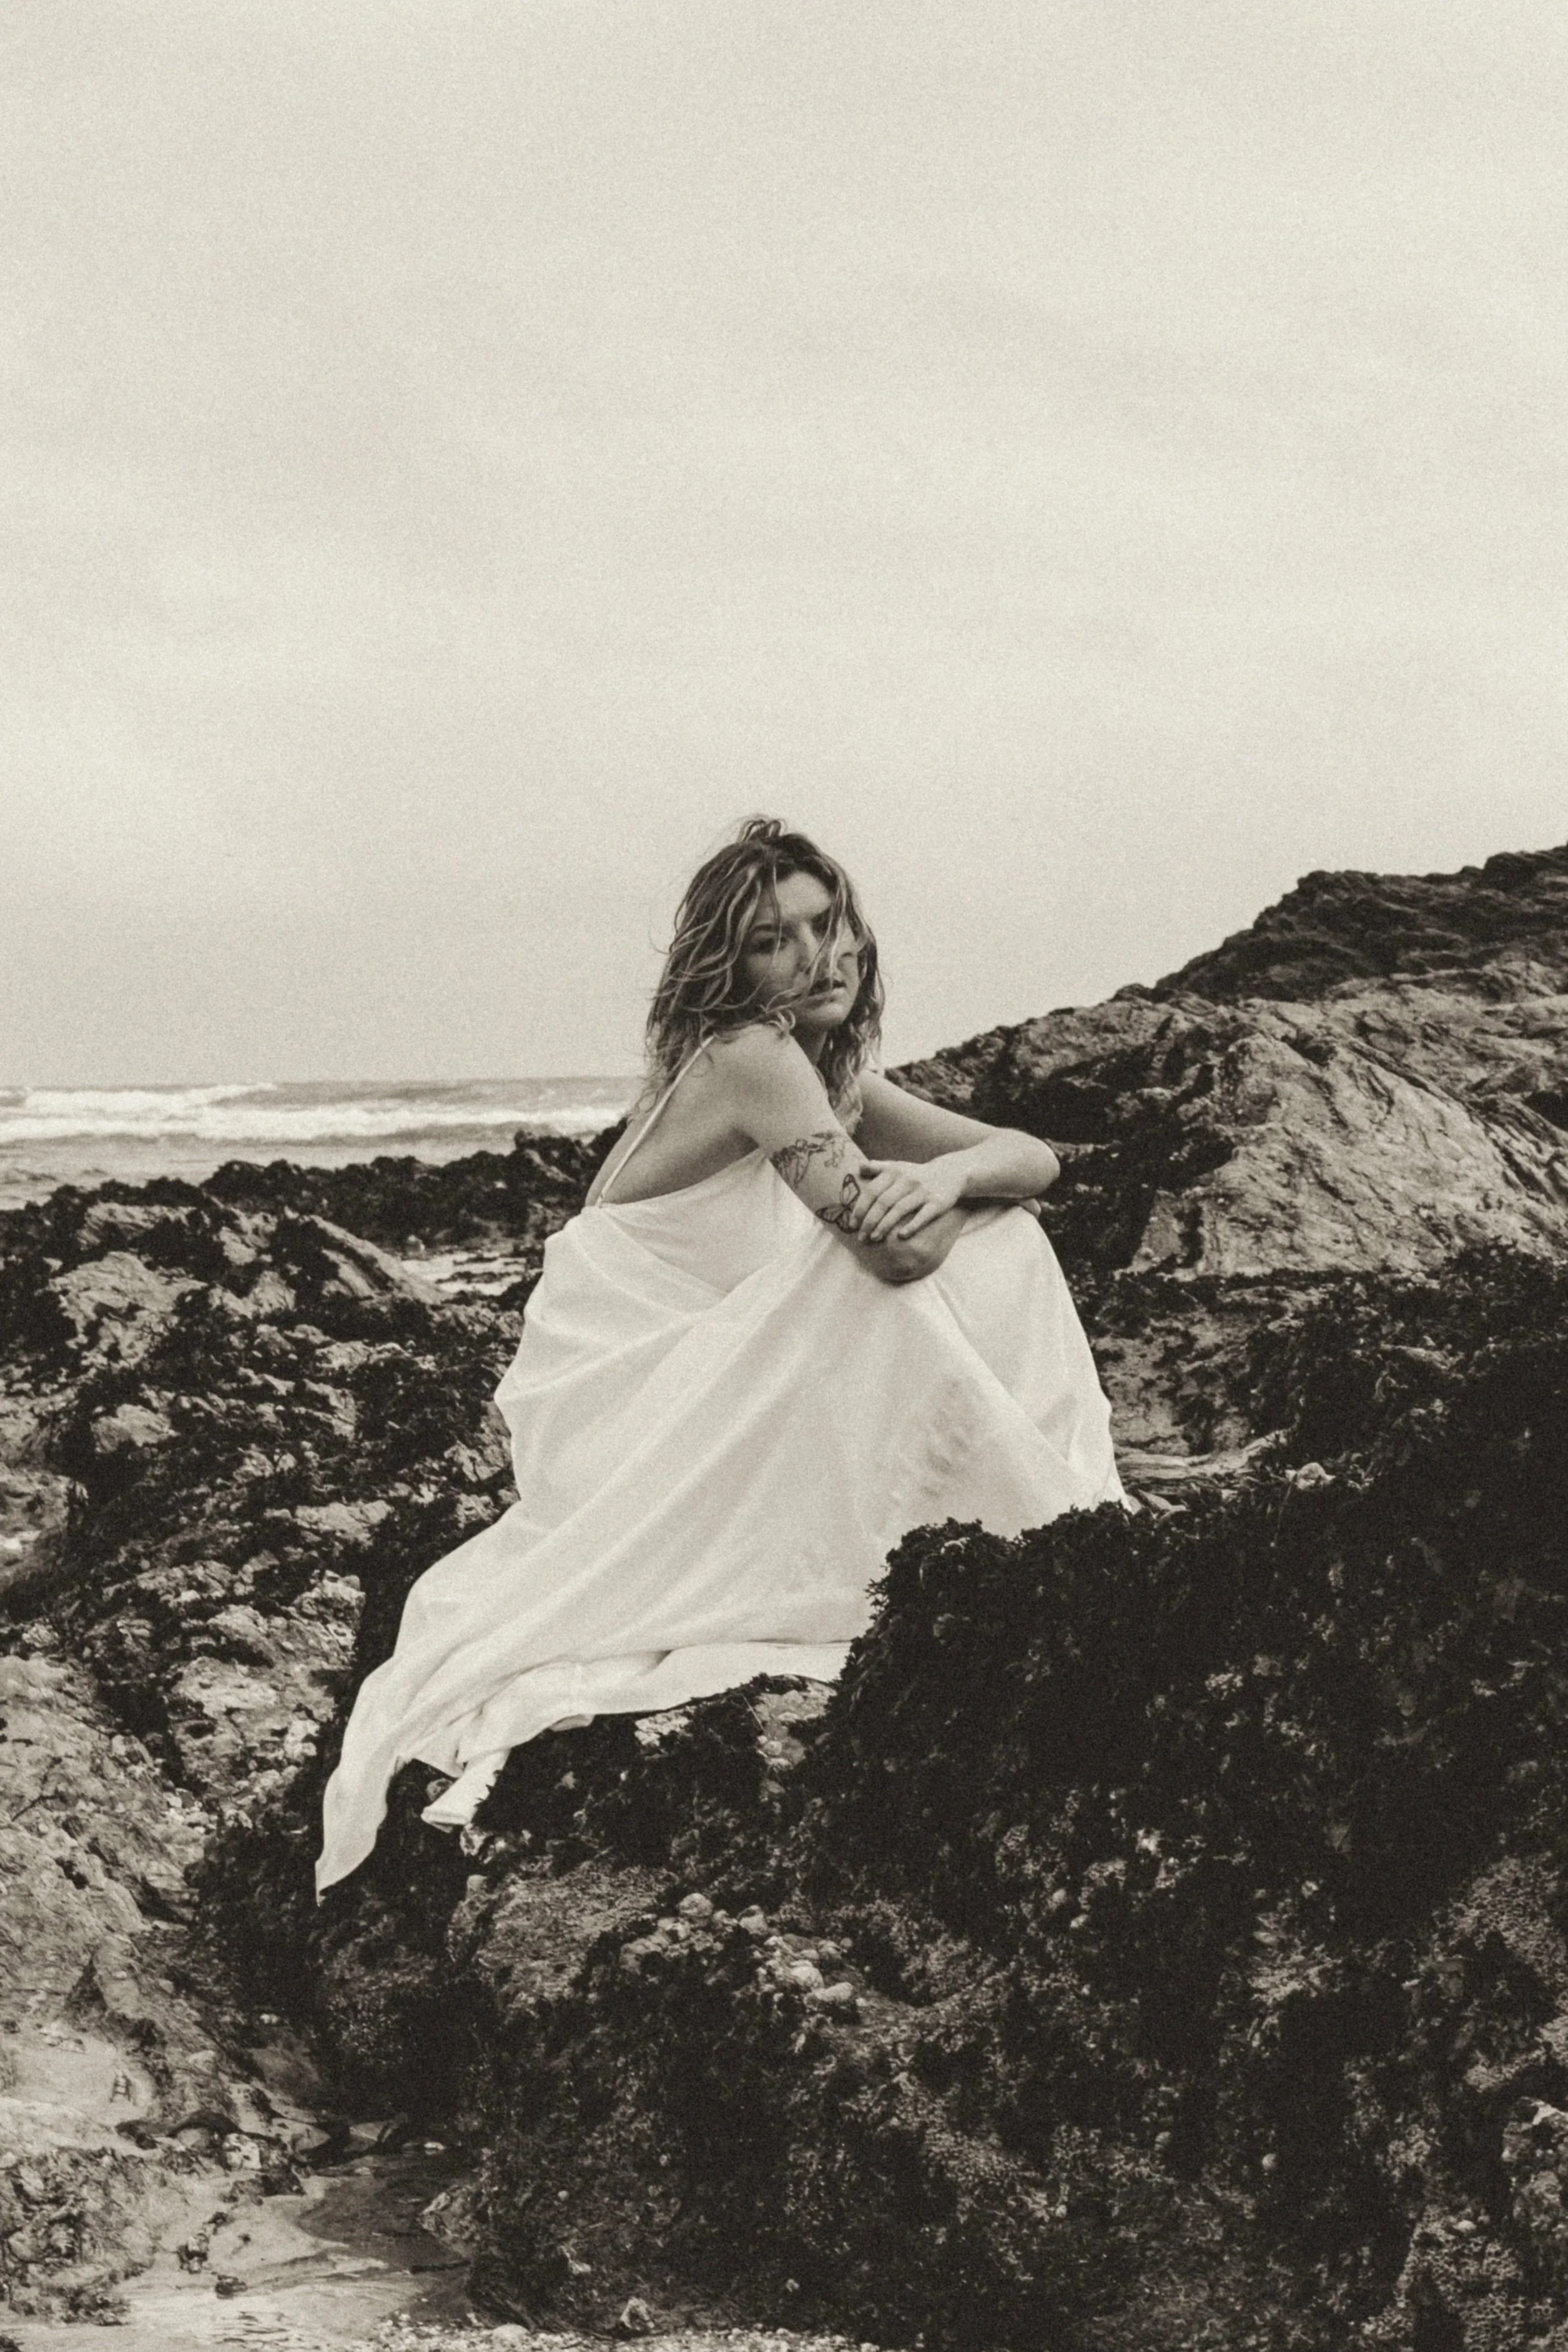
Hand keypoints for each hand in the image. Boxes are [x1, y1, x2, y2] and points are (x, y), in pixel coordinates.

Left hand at [852, 1156, 966, 1242]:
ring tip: (874, 1238)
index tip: (852, 1224)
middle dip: (869, 1221)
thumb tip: (858, 1167)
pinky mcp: (937, 1202)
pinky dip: (911, 1226)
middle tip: (861, 1237)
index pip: (872, 1191)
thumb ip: (877, 1167)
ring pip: (900, 1209)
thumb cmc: (916, 1174)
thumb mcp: (898, 1167)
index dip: (861, 1208)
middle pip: (883, 1202)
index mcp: (894, 1172)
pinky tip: (901, 1236)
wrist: (950, 1173)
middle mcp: (907, 1180)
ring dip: (885, 1225)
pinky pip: (923, 1216)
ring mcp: (923, 1191)